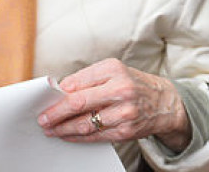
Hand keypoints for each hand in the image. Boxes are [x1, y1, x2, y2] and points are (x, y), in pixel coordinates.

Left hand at [37, 58, 191, 152]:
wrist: (166, 102)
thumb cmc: (133, 83)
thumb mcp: (112, 71)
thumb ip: (87, 79)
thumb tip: (60, 90)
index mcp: (112, 69)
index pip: (77, 82)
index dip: (58, 93)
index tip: (45, 100)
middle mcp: (120, 90)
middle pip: (78, 103)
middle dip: (56, 112)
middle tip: (43, 118)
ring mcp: (124, 112)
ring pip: (86, 124)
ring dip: (64, 128)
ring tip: (51, 129)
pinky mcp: (127, 131)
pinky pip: (97, 136)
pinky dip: (79, 137)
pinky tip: (69, 136)